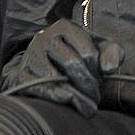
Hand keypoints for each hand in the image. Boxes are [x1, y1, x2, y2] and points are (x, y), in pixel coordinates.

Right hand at [8, 19, 123, 117]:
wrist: (44, 64)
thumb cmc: (76, 56)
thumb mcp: (97, 50)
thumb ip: (112, 53)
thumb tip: (109, 68)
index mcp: (65, 27)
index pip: (87, 51)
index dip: (98, 71)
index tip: (101, 81)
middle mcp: (45, 37)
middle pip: (72, 63)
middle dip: (89, 85)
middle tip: (96, 98)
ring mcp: (31, 55)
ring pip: (55, 78)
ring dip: (76, 96)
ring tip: (87, 107)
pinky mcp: (22, 74)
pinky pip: (38, 87)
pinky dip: (55, 96)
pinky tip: (68, 100)